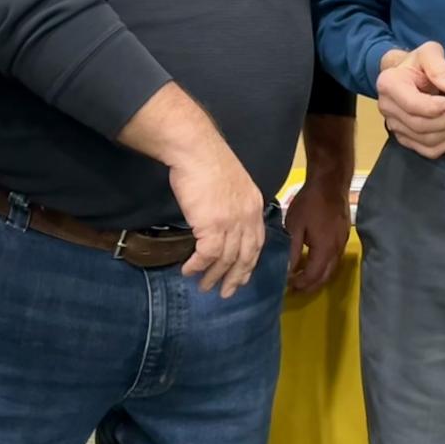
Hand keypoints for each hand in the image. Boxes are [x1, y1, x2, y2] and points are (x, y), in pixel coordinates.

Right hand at [168, 138, 265, 298]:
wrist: (196, 150)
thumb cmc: (208, 162)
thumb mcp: (233, 183)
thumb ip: (234, 204)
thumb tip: (223, 219)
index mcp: (254, 206)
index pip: (257, 242)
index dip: (249, 262)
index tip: (241, 275)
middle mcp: (247, 217)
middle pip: (245, 256)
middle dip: (235, 277)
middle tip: (226, 292)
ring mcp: (231, 222)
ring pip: (226, 259)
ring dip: (213, 276)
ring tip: (203, 286)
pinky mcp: (212, 225)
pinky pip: (207, 255)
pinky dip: (197, 266)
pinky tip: (187, 271)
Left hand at [284, 182, 350, 292]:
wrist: (330, 183)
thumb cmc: (310, 203)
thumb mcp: (294, 226)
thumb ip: (292, 250)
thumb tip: (288, 269)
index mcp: (324, 250)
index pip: (313, 276)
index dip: (301, 283)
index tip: (288, 285)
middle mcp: (337, 250)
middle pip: (326, 276)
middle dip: (311, 285)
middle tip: (296, 287)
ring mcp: (343, 243)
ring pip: (332, 268)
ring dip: (318, 276)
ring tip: (303, 276)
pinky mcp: (344, 236)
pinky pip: (335, 258)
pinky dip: (324, 265)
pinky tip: (313, 260)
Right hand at [375, 42, 444, 159]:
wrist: (406, 75)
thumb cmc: (418, 64)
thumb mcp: (429, 52)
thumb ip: (438, 65)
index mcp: (388, 84)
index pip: (412, 104)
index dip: (434, 108)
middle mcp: (387, 107)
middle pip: (418, 125)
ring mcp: (393, 125)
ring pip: (423, 140)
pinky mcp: (403, 137)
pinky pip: (424, 151)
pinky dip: (442, 146)